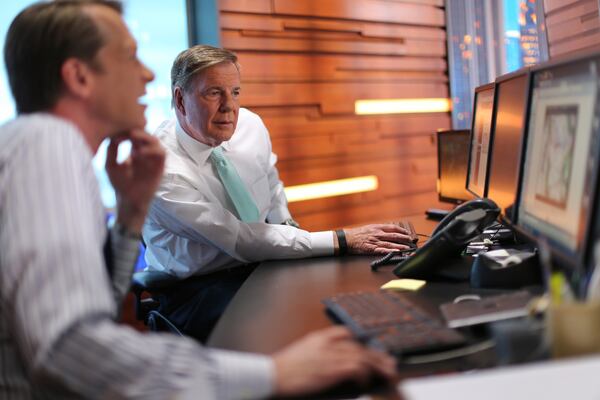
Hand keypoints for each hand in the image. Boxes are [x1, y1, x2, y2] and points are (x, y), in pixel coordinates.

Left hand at [106, 129, 164, 232]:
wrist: (128, 201)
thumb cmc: (119, 184)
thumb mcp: (110, 165)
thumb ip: (112, 150)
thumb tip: (114, 136)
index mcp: (135, 152)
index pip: (135, 135)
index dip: (127, 131)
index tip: (116, 133)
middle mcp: (146, 154)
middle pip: (146, 135)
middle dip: (137, 130)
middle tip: (127, 130)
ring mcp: (154, 160)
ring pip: (156, 141)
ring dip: (145, 136)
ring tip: (132, 136)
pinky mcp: (160, 167)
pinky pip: (161, 153)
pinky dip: (151, 149)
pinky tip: (138, 152)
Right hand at [272, 326, 395, 396]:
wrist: (272, 375)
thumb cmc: (282, 369)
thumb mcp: (300, 353)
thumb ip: (316, 351)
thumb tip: (329, 361)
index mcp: (319, 337)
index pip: (345, 333)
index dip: (361, 339)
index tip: (371, 346)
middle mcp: (327, 343)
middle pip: (359, 346)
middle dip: (376, 355)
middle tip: (389, 362)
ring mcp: (330, 355)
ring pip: (362, 357)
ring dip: (377, 365)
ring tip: (388, 373)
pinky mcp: (332, 369)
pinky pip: (356, 369)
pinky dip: (364, 375)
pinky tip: (366, 382)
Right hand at [345, 223, 412, 253]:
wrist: (347, 239)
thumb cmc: (357, 234)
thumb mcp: (369, 227)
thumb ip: (379, 229)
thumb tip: (389, 230)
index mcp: (377, 227)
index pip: (393, 228)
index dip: (402, 231)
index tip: (407, 233)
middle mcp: (378, 233)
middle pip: (394, 236)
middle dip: (404, 238)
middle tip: (411, 241)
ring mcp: (375, 241)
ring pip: (390, 243)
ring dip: (400, 246)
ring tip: (408, 248)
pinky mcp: (372, 249)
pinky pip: (383, 250)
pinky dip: (390, 251)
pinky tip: (396, 252)